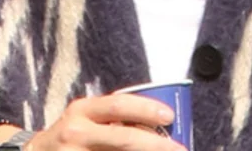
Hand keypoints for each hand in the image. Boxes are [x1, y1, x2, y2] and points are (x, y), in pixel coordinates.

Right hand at [25, 93, 183, 150]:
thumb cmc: (70, 135)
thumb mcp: (85, 118)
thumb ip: (113, 118)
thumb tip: (158, 125)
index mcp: (82, 110)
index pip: (119, 105)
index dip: (146, 109)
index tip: (170, 116)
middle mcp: (76, 132)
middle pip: (124, 139)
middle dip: (156, 145)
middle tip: (181, 149)